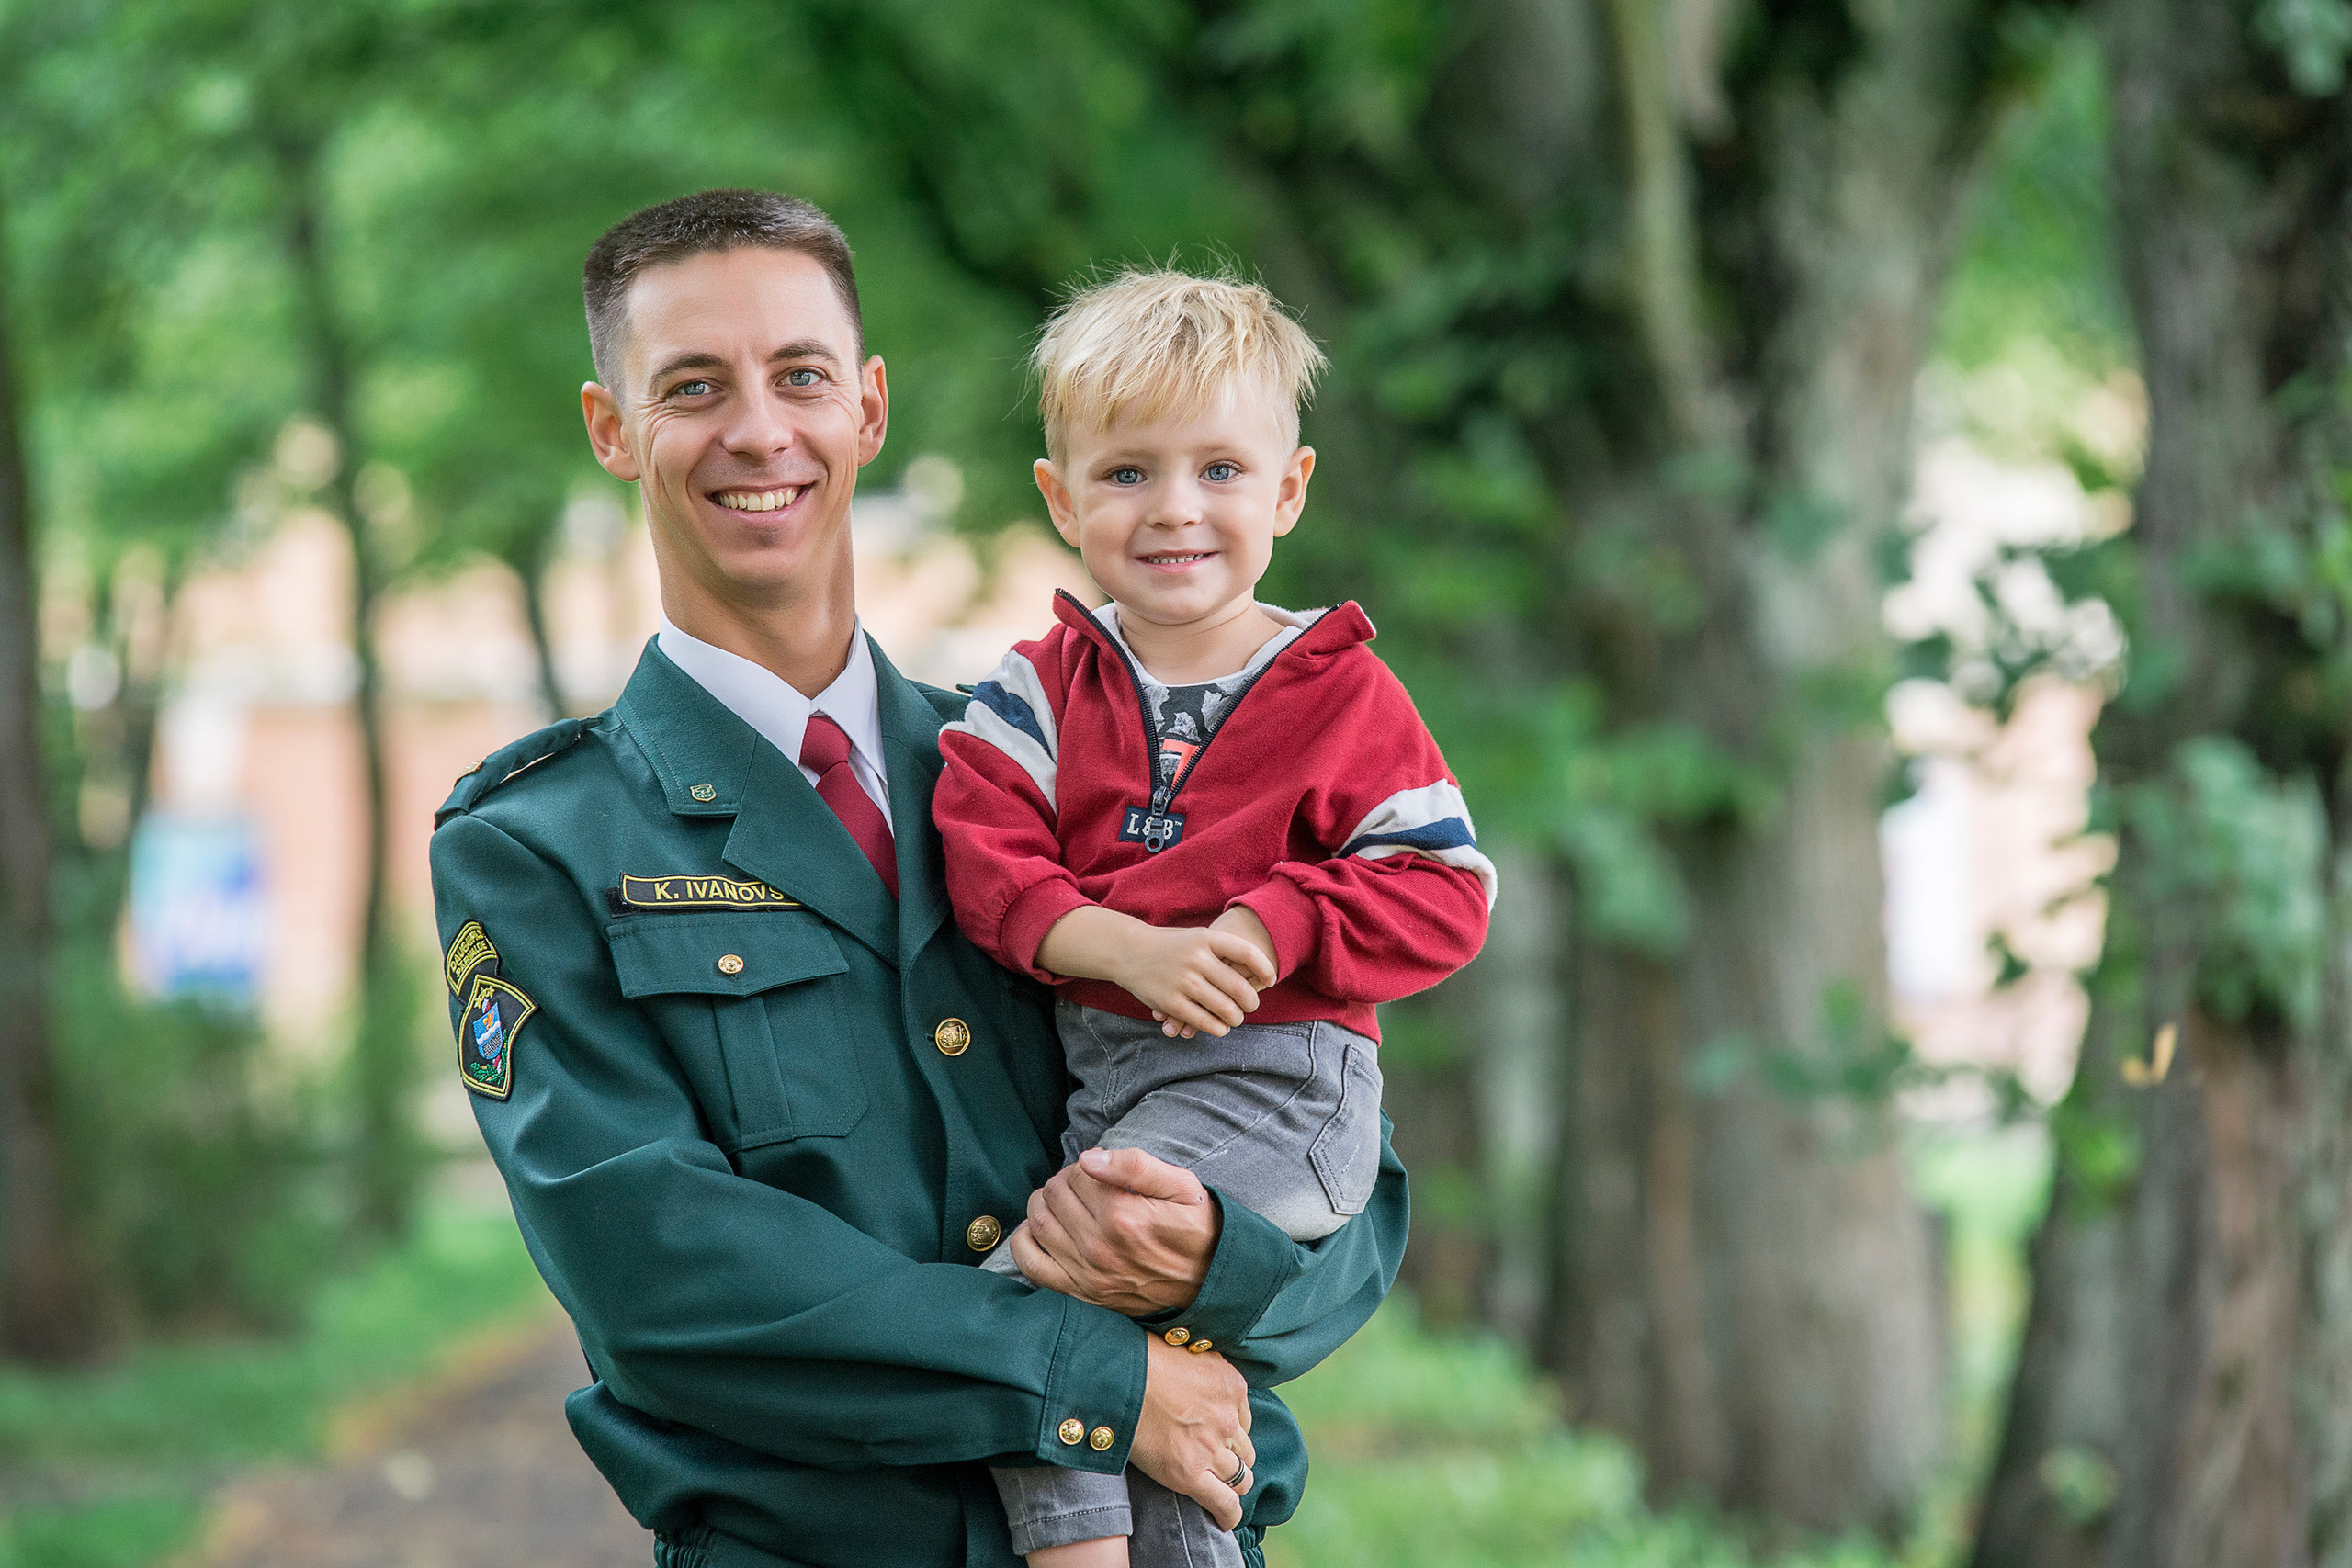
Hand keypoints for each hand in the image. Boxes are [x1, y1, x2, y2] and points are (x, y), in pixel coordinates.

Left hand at [1008, 1146, 1219, 1314]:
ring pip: (1038, 1223)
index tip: (1099, 1170)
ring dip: (1043, 1204)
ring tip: (1064, 1202)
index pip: (1078, 1173)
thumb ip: (1137, 1165)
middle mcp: (1101, 1247)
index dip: (1086, 1164)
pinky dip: (1023, 1243)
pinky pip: (1031, 1265)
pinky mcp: (1081, 1295)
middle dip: (1063, 1181)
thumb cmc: (1197, 1229)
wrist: (1212, 1283)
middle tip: (1082, 1184)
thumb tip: (1088, 1159)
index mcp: (1125, 1216)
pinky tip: (1038, 1229)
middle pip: (1054, 1195)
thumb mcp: (1183, 1186)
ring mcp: (1088, 1274)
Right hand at [1129, 1335, 1253, 1529]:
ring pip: (1240, 1478)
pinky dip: (1229, 1514)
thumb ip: (1202, 1365)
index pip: (1243, 1420)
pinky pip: (1225, 1503)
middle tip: (1216, 1463)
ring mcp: (1211, 1448)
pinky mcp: (1190, 1475)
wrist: (1119, 1379)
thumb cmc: (1141, 1358)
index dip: (1230, 1431)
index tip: (1216, 1436)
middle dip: (1234, 1458)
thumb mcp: (1186, 1348)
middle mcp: (1228, 1419)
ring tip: (1221, 1491)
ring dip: (1232, 1484)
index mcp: (1232, 1387)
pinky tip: (1225, 1520)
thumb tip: (1198, 1370)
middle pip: (1245, 1451)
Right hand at [1151, 907, 1280, 1037]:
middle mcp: (1196, 958)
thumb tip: (1260, 972)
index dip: (1264, 968)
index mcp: (1205, 938)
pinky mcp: (1171, 1002)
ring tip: (1236, 1018)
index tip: (1270, 980)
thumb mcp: (1197, 937)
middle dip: (1251, 1002)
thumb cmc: (1171, 946)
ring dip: (1236, 1018)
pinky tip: (1220, 1027)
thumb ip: (1223, 951)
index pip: (1247, 952)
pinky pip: (1204, 1021)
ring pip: (1225, 1009)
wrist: (1128, 951)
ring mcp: (1183, 981)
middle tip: (1251, 1006)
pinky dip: (1218, 1028)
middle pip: (1240, 987)